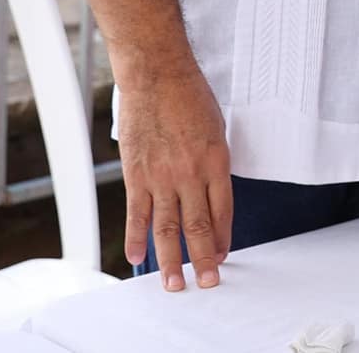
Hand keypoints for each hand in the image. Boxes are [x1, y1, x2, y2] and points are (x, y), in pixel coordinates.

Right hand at [114, 60, 232, 289]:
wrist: (157, 75)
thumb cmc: (190, 96)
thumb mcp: (217, 128)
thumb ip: (214, 163)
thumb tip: (210, 194)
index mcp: (217, 162)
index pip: (223, 212)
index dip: (223, 238)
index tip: (222, 256)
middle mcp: (190, 174)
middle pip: (198, 227)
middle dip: (203, 259)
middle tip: (207, 282)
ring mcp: (161, 176)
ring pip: (168, 228)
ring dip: (170, 260)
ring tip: (173, 284)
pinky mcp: (135, 174)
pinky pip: (137, 213)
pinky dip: (136, 238)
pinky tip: (137, 257)